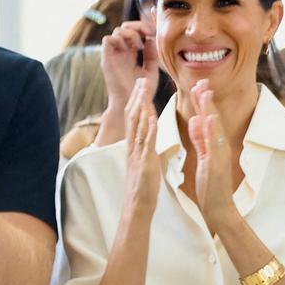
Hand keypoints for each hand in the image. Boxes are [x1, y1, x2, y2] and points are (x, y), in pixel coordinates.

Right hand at [101, 21, 158, 112]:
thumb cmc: (141, 91)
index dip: (144, 26)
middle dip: (139, 25)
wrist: (132, 104)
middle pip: (125, 27)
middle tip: (149, 32)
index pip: (134, 31)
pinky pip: (107, 40)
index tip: (155, 31)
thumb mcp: (151, 70)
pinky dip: (119, 39)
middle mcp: (121, 52)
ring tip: (140, 46)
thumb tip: (151, 38)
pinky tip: (130, 49)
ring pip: (117, 30)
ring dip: (131, 33)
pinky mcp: (107, 60)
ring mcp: (113, 55)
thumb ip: (152, 54)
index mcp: (131, 53)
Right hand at [123, 78, 159, 213]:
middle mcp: (133, 146)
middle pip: (133, 117)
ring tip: (144, 90)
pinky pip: (147, 141)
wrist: (138, 205)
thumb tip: (147, 137)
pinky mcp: (145, 161)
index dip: (136, 101)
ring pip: (138, 125)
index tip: (140, 86)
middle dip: (137, 97)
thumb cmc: (143, 186)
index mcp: (133, 146)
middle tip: (140, 80)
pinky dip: (148, 127)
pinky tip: (151, 115)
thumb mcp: (143, 162)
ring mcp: (138, 153)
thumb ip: (144, 148)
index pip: (133, 119)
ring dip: (142, 106)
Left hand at [186, 80, 236, 231]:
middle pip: (212, 117)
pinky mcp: (218, 163)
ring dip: (209, 109)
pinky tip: (210, 118)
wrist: (219, 207)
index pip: (207, 118)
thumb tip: (196, 120)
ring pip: (214, 127)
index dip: (202, 101)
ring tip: (204, 92)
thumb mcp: (203, 156)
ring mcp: (219, 153)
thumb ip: (200, 139)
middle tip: (201, 80)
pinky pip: (215, 144)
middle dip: (206, 99)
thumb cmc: (211, 184)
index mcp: (212, 143)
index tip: (198, 84)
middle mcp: (218, 145)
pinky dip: (212, 131)